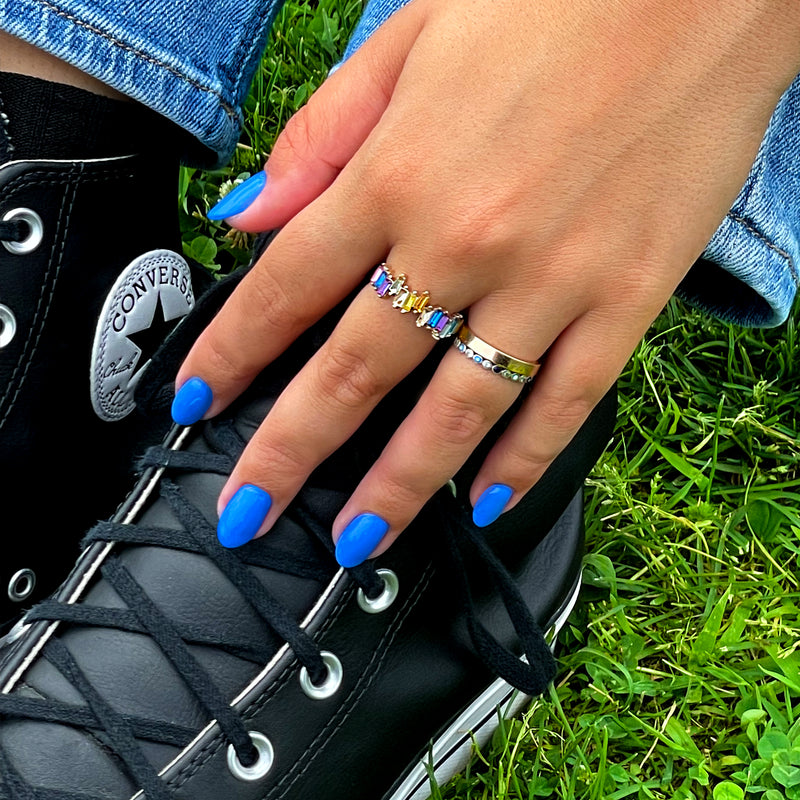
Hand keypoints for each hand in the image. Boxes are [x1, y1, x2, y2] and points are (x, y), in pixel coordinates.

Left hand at [174, 0, 799, 562]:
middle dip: (289, 454)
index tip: (193, 407)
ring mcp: (551, 279)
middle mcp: (464, 239)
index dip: (229, 357)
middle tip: (247, 512)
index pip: (284, 289)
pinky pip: (566, 401)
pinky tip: (488, 501)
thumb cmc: (550, 0)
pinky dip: (524, 460)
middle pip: (354, 373)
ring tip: (357, 541)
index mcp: (398, 171)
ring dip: (400, 488)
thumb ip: (323, 135)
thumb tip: (248, 213)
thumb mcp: (410, 38)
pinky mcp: (628, 298)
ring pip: (457, 411)